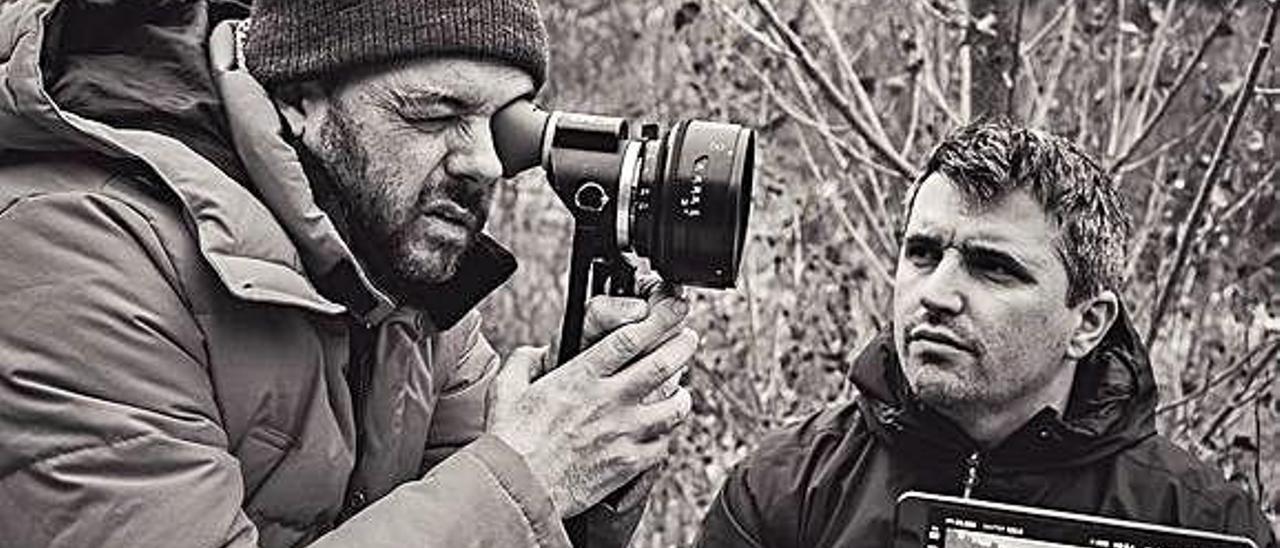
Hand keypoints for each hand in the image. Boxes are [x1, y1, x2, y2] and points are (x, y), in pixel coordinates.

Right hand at [487, 288, 695, 518]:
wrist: (518, 489)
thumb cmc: (511, 442)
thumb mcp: (506, 389)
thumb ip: (524, 362)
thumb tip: (535, 353)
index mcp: (582, 377)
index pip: (631, 338)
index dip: (660, 319)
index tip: (674, 309)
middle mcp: (609, 401)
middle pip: (662, 365)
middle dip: (682, 346)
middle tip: (689, 338)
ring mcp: (623, 433)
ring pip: (673, 407)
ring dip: (682, 395)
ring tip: (681, 390)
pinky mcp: (629, 463)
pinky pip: (663, 445)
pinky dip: (667, 435)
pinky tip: (662, 431)